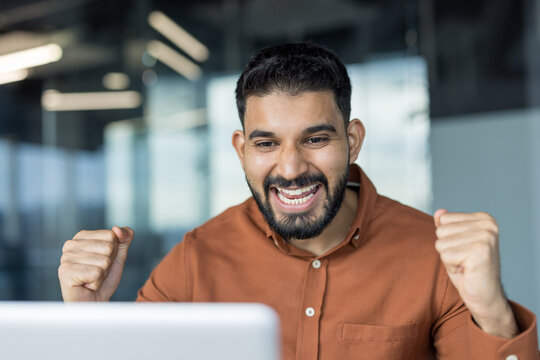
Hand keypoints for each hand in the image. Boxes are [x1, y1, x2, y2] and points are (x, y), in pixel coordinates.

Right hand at [58, 226, 133, 301]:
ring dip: (102, 274)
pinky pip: (97, 273)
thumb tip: (118, 229)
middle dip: (108, 264)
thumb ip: (124, 239)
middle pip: (109, 248)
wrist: (93, 303)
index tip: (102, 261)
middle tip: (96, 272)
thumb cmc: (103, 278)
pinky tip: (86, 285)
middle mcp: (70, 244)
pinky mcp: (66, 272)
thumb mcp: (118, 255)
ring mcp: (66, 258)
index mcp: (82, 236)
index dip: (114, 252)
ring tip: (91, 278)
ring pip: (104, 261)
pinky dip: (97, 282)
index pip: (111, 235)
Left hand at [433, 209, 517, 337]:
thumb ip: (447, 226)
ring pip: (441, 243)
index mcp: (484, 218)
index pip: (444, 219)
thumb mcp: (455, 243)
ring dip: (449, 258)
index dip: (448, 239)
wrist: (485, 297)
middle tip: (464, 260)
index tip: (464, 250)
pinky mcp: (479, 252)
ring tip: (465, 265)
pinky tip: (466, 271)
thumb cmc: (468, 269)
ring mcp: (485, 238)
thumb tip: (439, 212)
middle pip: (441, 231)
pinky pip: (445, 256)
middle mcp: (487, 225)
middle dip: (447, 249)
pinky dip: (451, 267)